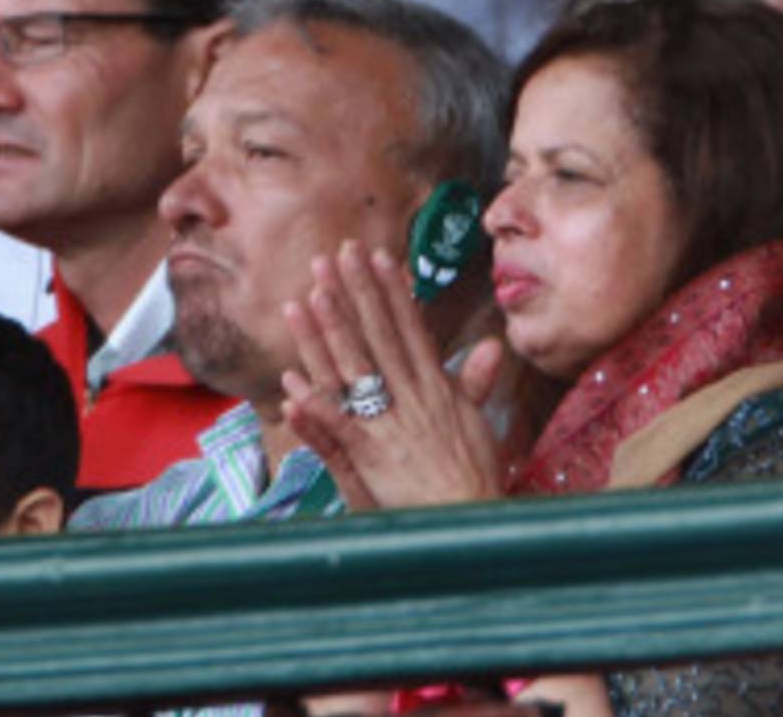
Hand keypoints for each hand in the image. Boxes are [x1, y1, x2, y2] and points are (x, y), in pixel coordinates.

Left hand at [280, 240, 503, 510]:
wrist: (472, 527)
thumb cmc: (473, 480)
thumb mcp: (478, 425)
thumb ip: (475, 384)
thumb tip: (492, 346)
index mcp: (436, 390)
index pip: (410, 330)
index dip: (392, 292)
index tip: (378, 256)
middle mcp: (414, 400)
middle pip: (379, 337)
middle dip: (357, 293)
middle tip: (336, 254)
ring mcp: (392, 427)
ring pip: (355, 371)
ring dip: (330, 334)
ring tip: (308, 297)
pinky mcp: (373, 460)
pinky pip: (339, 428)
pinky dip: (315, 407)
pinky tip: (290, 383)